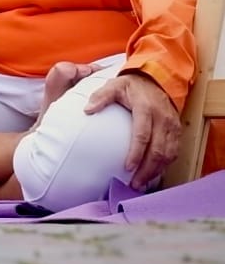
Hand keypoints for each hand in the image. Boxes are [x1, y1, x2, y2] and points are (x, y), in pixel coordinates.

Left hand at [85, 72, 179, 190]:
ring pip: (168, 154)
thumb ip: (100, 96)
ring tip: (142, 183)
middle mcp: (162, 119)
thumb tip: (87, 109)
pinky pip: (174, 152)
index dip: (136, 153)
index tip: (127, 168)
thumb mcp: (114, 85)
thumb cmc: (131, 85)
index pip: (142, 135)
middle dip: (147, 170)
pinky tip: (153, 173)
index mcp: (146, 108)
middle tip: (134, 184)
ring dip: (156, 171)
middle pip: (158, 150)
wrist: (156, 79)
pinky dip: (164, 165)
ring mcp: (172, 126)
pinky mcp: (176, 130)